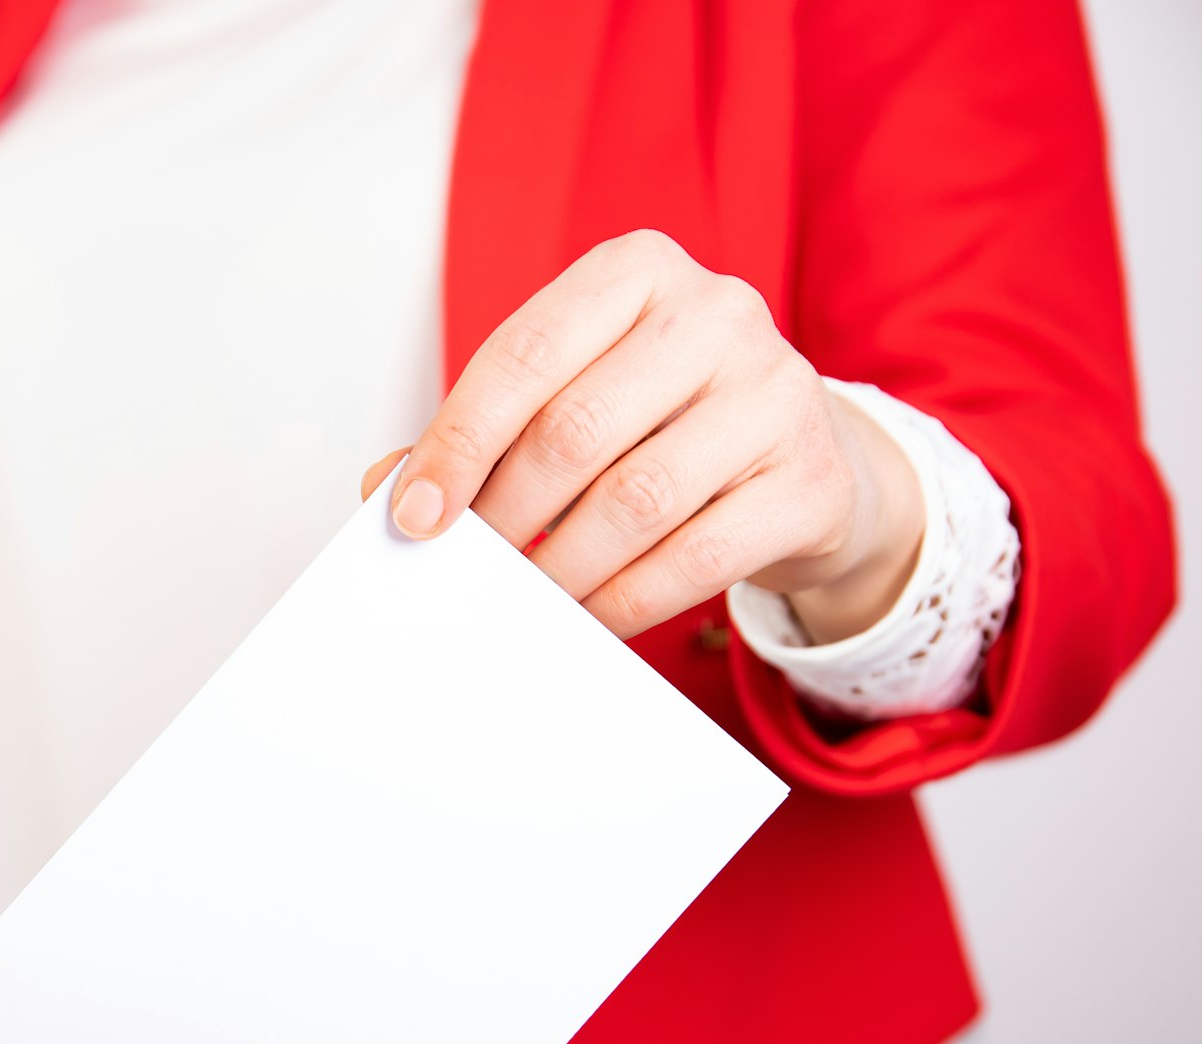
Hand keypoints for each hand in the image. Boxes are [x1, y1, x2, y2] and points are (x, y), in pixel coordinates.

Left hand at [361, 230, 923, 644]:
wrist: (803, 457)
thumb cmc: (661, 420)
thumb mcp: (574, 394)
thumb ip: (484, 432)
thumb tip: (389, 494)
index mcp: (637, 270)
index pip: (523, 355)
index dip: (457, 443)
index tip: (414, 516)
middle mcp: (716, 313)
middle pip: (575, 430)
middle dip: (504, 515)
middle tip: (468, 570)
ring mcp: (776, 392)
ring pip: (635, 499)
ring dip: (559, 566)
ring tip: (522, 600)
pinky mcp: (811, 479)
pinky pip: (698, 557)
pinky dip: (625, 600)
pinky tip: (589, 617)